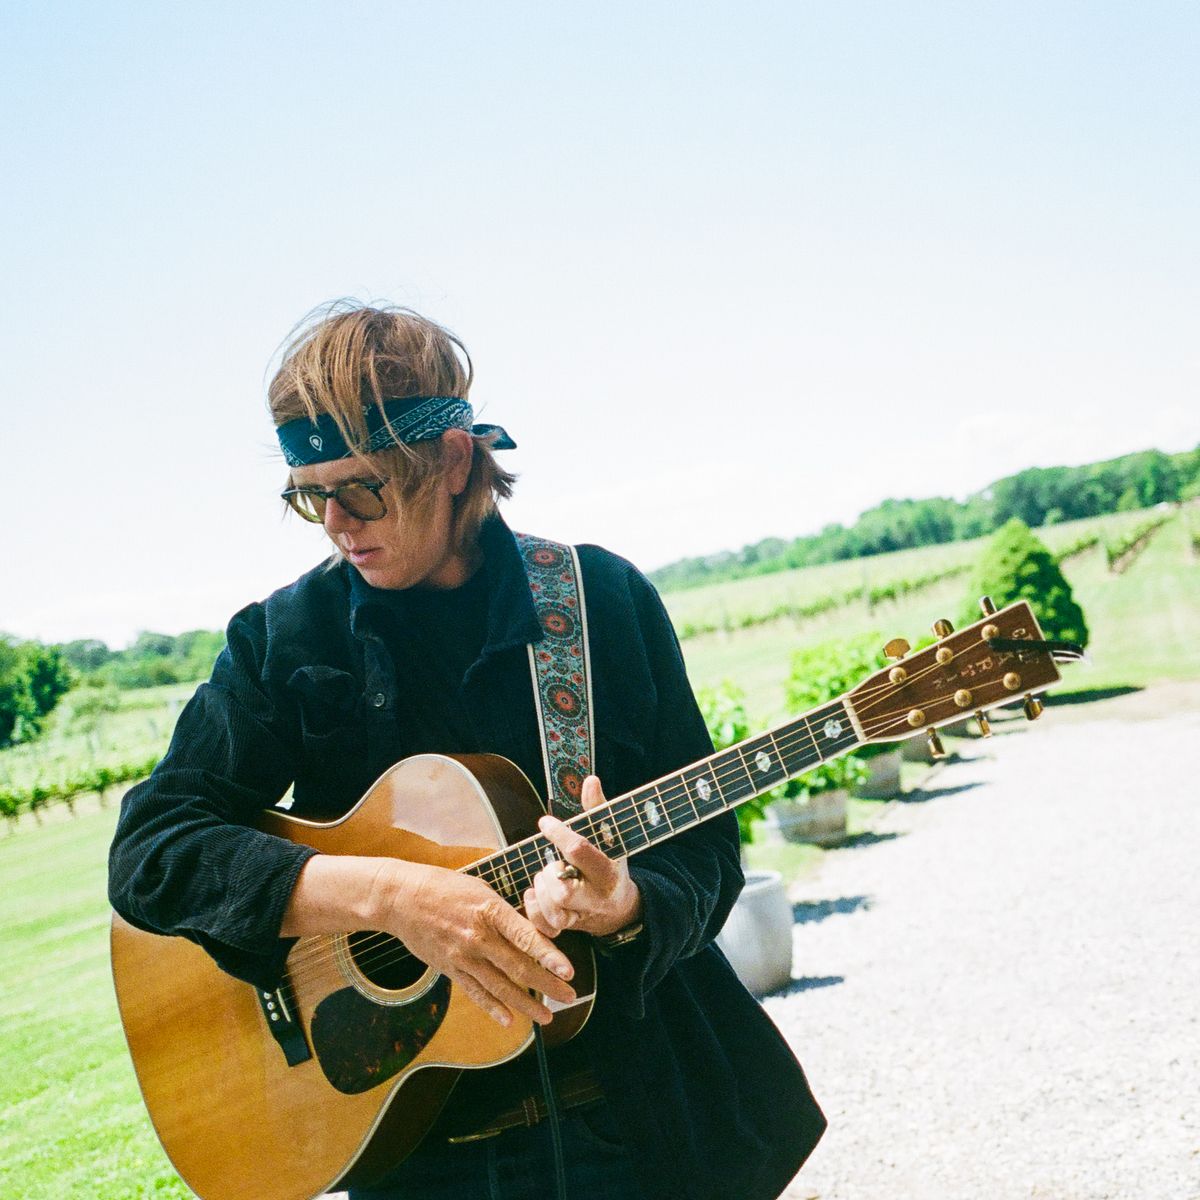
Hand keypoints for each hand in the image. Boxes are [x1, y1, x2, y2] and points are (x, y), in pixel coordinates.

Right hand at [383, 860, 575, 1028]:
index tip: (569, 971)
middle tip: (569, 997)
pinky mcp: (450, 968)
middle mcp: (478, 937)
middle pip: (518, 967)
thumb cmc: (445, 887)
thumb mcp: (480, 890)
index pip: (525, 937)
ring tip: (546, 1017)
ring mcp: (463, 956)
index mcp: (490, 911)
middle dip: (547, 985)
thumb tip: (527, 933)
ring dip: (525, 1004)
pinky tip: (510, 1020)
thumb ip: (503, 914)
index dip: (549, 956)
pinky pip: (475, 992)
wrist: (401, 898)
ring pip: (500, 986)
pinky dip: (493, 1008)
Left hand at [524, 775, 642, 938]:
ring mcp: (581, 917)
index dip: (558, 833)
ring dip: (542, 889)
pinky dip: (534, 909)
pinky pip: (544, 925)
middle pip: (564, 891)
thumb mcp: (611, 837)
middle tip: (552, 863)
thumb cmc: (610, 865)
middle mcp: (595, 898)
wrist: (620, 908)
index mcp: (608, 872)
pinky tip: (538, 894)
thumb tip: (590, 779)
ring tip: (548, 877)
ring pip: (552, 909)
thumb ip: (597, 809)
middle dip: (550, 873)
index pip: (579, 850)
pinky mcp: (567, 929)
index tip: (545, 822)